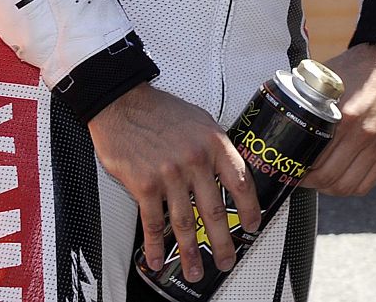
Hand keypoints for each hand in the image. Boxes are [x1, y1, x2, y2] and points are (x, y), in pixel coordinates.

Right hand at [88, 82, 260, 281]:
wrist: (123, 104)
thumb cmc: (161, 112)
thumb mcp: (200, 121)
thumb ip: (215, 147)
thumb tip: (228, 172)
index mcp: (214, 143)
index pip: (240, 182)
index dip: (250, 208)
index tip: (252, 225)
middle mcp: (195, 160)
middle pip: (214, 210)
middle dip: (222, 242)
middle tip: (227, 260)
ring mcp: (170, 174)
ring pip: (184, 222)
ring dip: (190, 252)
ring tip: (195, 270)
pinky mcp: (145, 185)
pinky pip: (152, 222)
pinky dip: (154, 245)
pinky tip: (157, 259)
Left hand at [302, 44, 375, 196]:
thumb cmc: (354, 70)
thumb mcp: (325, 80)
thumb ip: (306, 100)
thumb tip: (280, 115)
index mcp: (346, 118)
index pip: (316, 161)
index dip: (299, 170)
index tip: (291, 167)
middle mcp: (364, 135)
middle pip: (329, 178)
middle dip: (310, 182)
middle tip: (301, 175)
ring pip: (347, 187)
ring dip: (328, 187)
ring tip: (319, 178)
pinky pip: (366, 184)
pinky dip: (350, 187)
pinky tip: (340, 178)